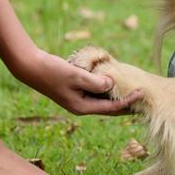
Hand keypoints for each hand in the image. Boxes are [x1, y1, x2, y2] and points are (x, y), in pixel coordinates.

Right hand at [12, 48, 141, 115]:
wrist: (31, 67)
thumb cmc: (53, 71)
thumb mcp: (77, 76)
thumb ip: (96, 82)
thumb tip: (112, 84)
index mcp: (82, 107)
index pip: (111, 107)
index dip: (128, 101)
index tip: (142, 93)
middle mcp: (81, 106)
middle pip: (109, 108)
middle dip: (126, 104)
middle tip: (143, 99)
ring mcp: (77, 98)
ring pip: (102, 99)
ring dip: (116, 95)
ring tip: (132, 90)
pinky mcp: (74, 89)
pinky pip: (95, 90)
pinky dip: (105, 87)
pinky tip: (113, 80)